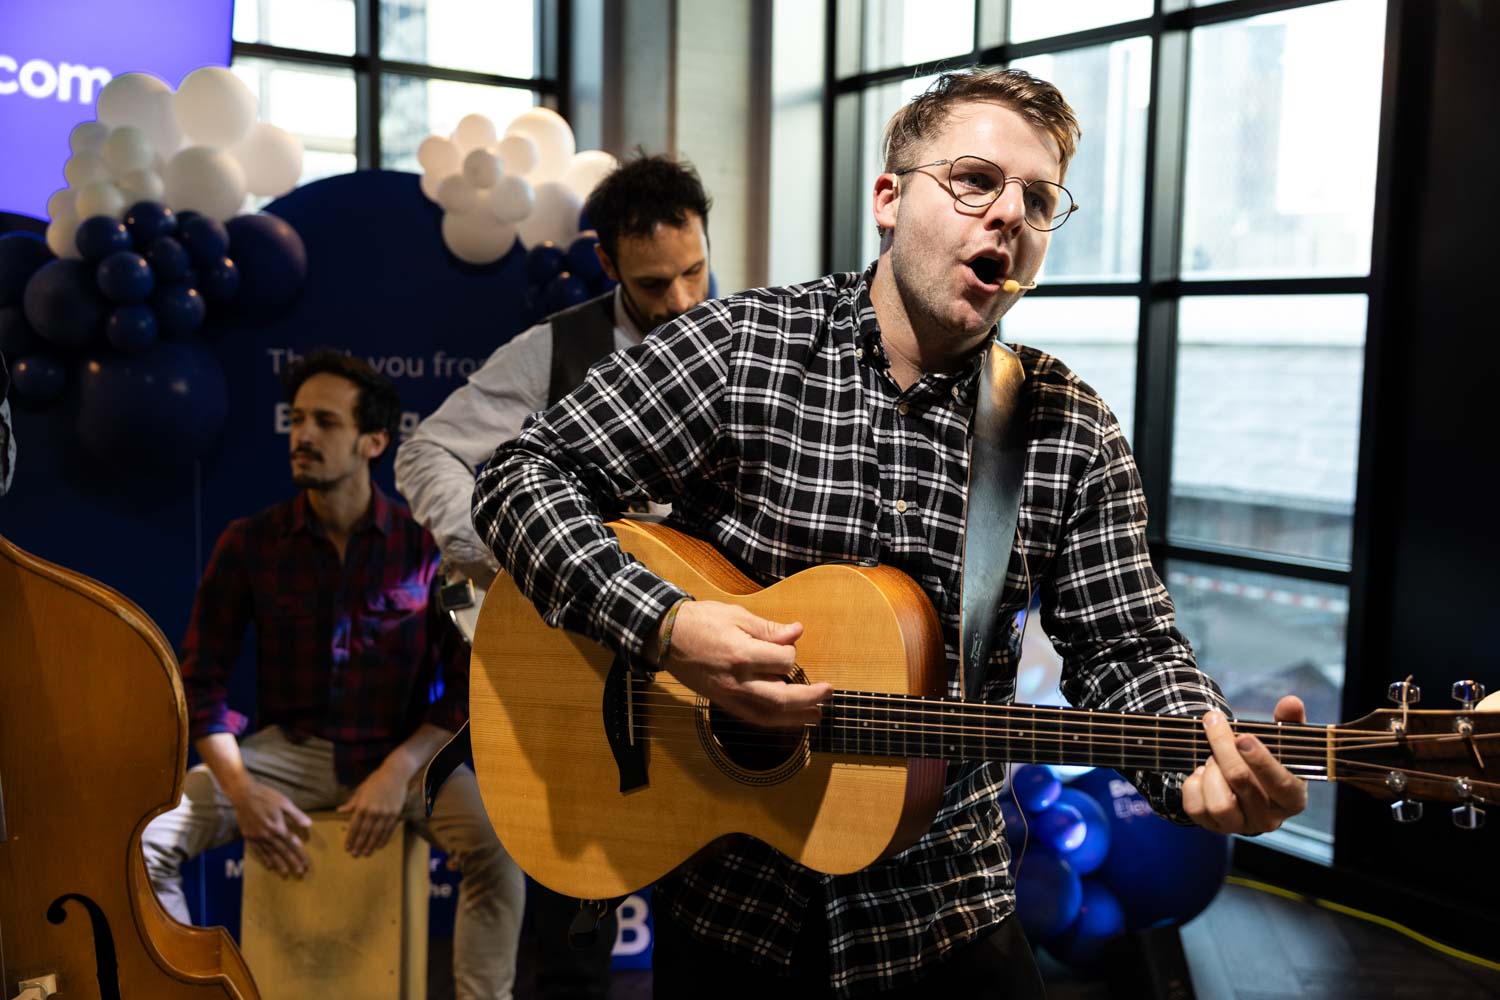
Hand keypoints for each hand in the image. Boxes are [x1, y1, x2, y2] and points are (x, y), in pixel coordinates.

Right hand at [229, 781, 312, 877]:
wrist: (243, 795)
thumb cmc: (267, 797)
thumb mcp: (284, 802)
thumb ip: (296, 815)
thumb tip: (309, 825)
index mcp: (278, 827)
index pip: (292, 844)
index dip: (300, 854)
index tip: (306, 863)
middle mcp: (268, 835)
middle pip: (282, 851)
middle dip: (292, 862)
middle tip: (300, 873)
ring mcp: (257, 837)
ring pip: (270, 853)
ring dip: (279, 864)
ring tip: (286, 874)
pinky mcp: (248, 837)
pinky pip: (257, 851)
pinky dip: (264, 859)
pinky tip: (269, 866)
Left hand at [336, 760, 410, 856]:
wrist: (395, 774)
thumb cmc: (375, 781)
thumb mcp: (360, 790)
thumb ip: (351, 803)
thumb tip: (339, 811)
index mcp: (362, 805)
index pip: (354, 826)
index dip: (350, 838)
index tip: (347, 847)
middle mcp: (373, 811)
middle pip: (365, 832)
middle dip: (359, 844)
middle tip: (354, 855)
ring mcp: (385, 813)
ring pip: (376, 833)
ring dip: (370, 845)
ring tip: (366, 854)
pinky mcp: (395, 814)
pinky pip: (388, 830)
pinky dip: (384, 839)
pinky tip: (379, 846)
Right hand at [655, 600, 831, 728]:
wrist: (667, 638)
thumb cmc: (701, 621)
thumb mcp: (737, 615)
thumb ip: (769, 629)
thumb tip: (797, 632)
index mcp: (742, 655)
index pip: (784, 661)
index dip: (791, 651)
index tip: (786, 643)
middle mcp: (737, 681)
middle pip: (782, 699)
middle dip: (809, 698)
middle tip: (828, 692)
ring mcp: (729, 696)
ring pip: (769, 715)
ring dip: (796, 717)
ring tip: (817, 715)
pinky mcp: (724, 703)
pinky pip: (754, 718)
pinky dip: (775, 721)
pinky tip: (789, 719)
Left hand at [1183, 695, 1308, 834]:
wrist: (1248, 786)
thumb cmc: (1268, 761)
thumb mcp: (1282, 743)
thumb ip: (1289, 722)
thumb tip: (1291, 702)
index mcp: (1292, 798)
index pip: (1281, 784)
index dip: (1262, 761)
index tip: (1243, 737)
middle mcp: (1269, 819)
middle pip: (1242, 782)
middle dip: (1223, 747)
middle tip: (1213, 721)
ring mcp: (1240, 826)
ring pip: (1219, 803)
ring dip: (1210, 770)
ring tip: (1212, 755)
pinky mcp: (1214, 827)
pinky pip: (1195, 809)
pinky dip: (1193, 785)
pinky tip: (1202, 772)